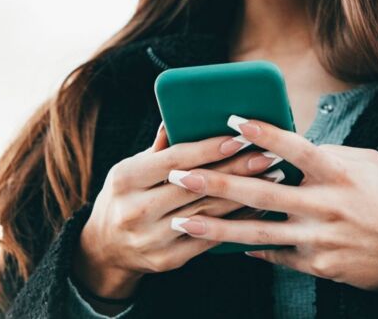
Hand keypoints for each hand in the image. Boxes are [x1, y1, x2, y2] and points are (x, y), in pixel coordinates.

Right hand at [73, 122, 276, 299]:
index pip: (174, 160)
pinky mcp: (167, 260)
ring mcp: (151, 239)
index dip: (209, 149)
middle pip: (196, 186)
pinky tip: (258, 207)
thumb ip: (159, 149)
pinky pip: (209, 238)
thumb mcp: (130, 169)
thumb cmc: (125, 196)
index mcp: (125, 179)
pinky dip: (236, 222)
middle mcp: (135, 210)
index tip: (240, 137)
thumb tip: (180, 116)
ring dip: (244, 194)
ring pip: (208, 213)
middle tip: (268, 154)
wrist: (104, 249)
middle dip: (236, 169)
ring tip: (272, 176)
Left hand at [165, 117, 377, 294]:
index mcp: (338, 172)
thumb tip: (288, 143)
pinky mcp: (317, 265)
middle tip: (180, 173)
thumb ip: (326, 153)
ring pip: (257, 232)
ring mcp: (319, 238)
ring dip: (216, 225)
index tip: (232, 121)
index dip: (264, 133)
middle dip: (216, 182)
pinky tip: (221, 244)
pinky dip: (248, 248)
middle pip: (261, 192)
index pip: (295, 147)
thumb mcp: (366, 162)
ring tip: (183, 219)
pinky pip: (275, 256)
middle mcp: (325, 205)